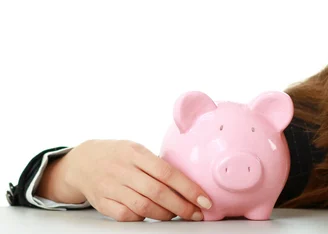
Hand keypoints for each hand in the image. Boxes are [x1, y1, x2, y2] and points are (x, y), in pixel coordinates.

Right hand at [60, 140, 211, 221]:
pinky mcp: (102, 203)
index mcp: (136, 153)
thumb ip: (157, 164)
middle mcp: (123, 170)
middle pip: (157, 192)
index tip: (204, 200)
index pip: (167, 172)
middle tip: (196, 213)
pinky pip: (127, 216)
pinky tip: (153, 216)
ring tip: (178, 215)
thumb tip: (188, 182)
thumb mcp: (137, 150)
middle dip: (182, 206)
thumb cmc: (117, 155)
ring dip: (165, 215)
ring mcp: (111, 187)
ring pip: (143, 207)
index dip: (188, 188)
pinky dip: (143, 218)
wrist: (82, 162)